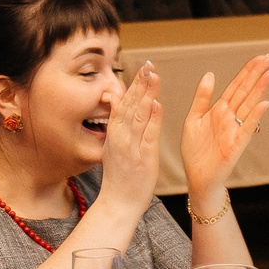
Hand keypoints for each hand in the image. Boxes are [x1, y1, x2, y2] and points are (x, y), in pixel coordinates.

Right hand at [97, 60, 163, 216]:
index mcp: (115, 133)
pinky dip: (152, 119)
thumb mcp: (111, 145)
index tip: (143, 68)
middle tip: (149, 65)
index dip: (134, 84)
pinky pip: (148, 135)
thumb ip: (116, 121)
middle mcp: (121, 137)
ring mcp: (132, 147)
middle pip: (131, 105)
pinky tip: (157, 104)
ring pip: (139, 115)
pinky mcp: (144, 158)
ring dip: (147, 94)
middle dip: (141, 83)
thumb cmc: (119, 176)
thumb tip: (114, 98)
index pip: (125, 103)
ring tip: (154, 76)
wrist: (117, 203)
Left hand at [182, 55, 268, 204]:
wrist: (197, 177)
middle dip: (258, 73)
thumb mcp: (193, 119)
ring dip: (261, 88)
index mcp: (219, 108)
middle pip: (246, 90)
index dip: (249, 70)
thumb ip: (202, 97)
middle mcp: (230, 116)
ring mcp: (235, 128)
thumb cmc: (195, 151)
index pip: (237, 84)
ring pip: (250, 103)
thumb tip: (210, 74)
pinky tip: (265, 102)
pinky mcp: (237, 143)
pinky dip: (256, 114)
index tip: (261, 56)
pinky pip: (247, 126)